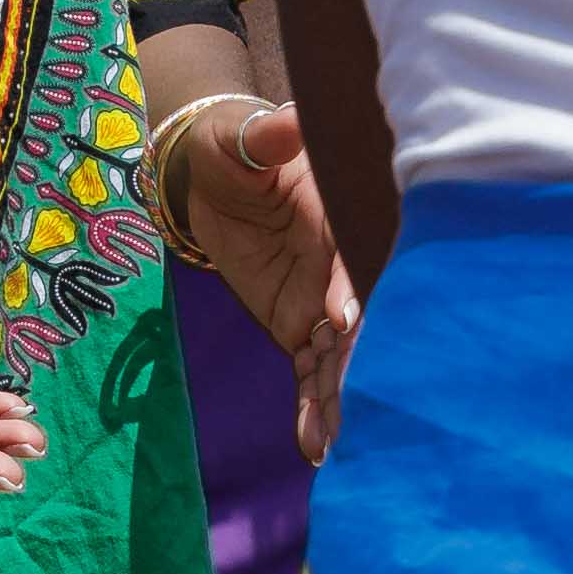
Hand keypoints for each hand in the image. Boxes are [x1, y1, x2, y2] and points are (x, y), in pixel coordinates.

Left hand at [165, 103, 361, 462]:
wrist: (215, 175)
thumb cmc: (236, 148)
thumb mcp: (245, 141)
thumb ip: (267, 140)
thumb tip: (288, 124)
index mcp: (339, 223)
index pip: (352, 259)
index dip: (350, 288)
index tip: (343, 317)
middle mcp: (342, 270)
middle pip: (357, 322)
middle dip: (356, 363)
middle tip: (354, 405)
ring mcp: (323, 304)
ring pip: (338, 359)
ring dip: (338, 401)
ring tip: (339, 445)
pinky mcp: (298, 327)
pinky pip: (311, 373)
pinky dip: (314, 408)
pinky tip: (317, 449)